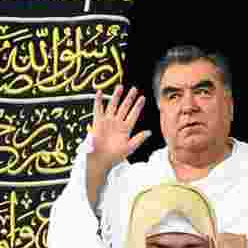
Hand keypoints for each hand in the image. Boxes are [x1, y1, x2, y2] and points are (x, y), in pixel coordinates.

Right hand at [85, 86, 150, 206]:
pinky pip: (98, 109)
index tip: (143, 98)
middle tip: (134, 88)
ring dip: (116, 96)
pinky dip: (98, 101)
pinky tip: (99, 92)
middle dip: (129, 98)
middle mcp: (117, 123)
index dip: (138, 106)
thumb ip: (138, 139)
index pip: (133, 115)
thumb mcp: (129, 148)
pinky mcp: (98, 122)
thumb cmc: (114, 157)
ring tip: (120, 87)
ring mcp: (107, 121)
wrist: (100, 161)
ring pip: (113, 105)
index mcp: (126, 129)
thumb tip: (149, 132)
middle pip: (124, 107)